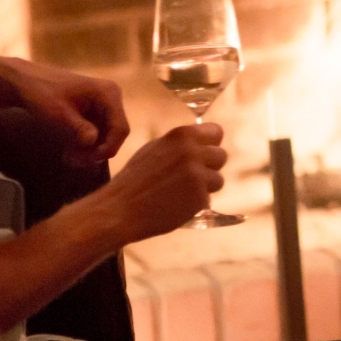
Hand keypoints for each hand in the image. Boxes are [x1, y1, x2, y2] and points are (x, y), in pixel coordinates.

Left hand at [0, 54, 130, 164]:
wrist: (26, 82)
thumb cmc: (41, 94)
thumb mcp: (58, 113)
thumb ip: (78, 127)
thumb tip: (93, 142)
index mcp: (108, 94)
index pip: (120, 128)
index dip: (107, 148)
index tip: (87, 161)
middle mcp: (112, 98)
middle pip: (115, 133)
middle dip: (96, 151)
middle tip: (74, 161)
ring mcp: (105, 104)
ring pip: (107, 136)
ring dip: (90, 150)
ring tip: (69, 157)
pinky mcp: (96, 111)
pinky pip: (98, 133)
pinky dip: (86, 144)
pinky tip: (70, 150)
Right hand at [98, 124, 227, 242]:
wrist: (120, 209)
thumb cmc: (134, 179)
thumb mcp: (154, 150)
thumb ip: (179, 145)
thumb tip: (201, 142)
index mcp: (181, 136)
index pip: (216, 132)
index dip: (211, 144)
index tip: (204, 153)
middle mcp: (193, 152)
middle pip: (221, 156)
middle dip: (209, 167)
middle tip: (191, 177)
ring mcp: (198, 175)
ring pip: (218, 179)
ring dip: (205, 187)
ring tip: (181, 192)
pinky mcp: (200, 197)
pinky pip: (208, 198)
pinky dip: (196, 203)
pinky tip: (177, 204)